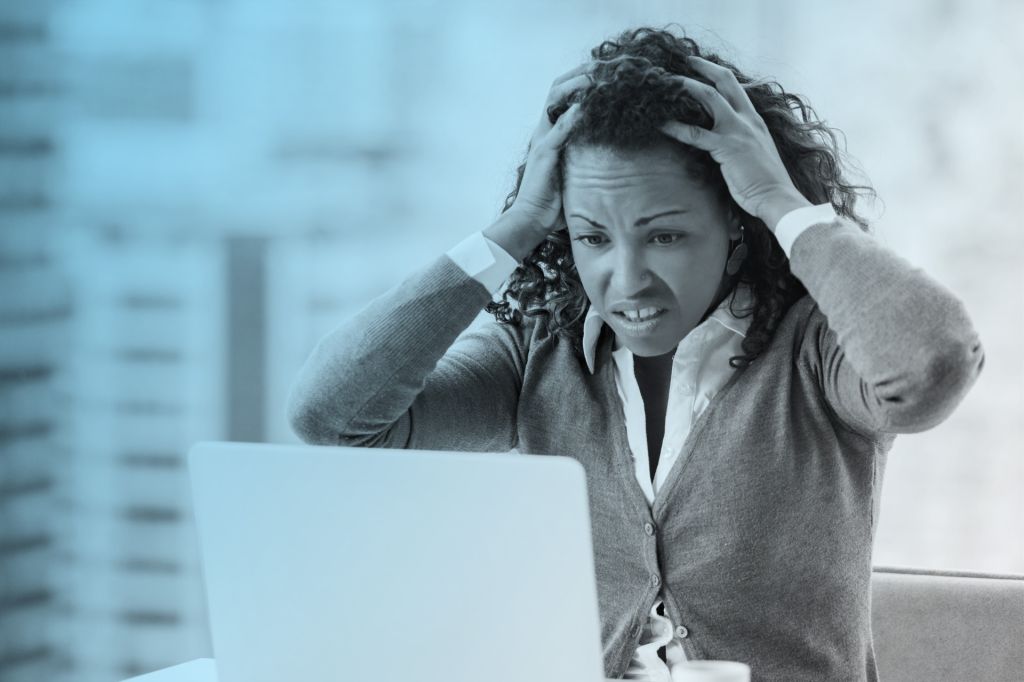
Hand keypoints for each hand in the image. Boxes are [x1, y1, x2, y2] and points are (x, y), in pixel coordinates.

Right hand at [506, 63, 589, 236]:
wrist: (531, 220)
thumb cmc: (553, 202)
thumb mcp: (573, 172)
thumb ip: (585, 156)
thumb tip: (611, 153)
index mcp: (550, 133)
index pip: (562, 95)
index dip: (581, 79)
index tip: (604, 71)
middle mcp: (544, 131)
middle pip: (558, 87)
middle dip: (582, 72)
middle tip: (606, 64)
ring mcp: (543, 139)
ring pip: (557, 98)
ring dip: (579, 83)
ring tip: (600, 74)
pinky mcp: (545, 152)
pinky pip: (560, 126)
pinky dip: (574, 113)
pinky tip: (589, 104)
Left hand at [658, 56, 811, 229]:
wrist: (776, 197)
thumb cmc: (766, 182)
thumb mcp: (757, 153)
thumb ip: (744, 140)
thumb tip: (725, 140)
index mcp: (755, 120)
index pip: (736, 88)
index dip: (717, 75)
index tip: (701, 68)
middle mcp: (748, 119)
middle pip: (725, 81)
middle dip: (703, 68)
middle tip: (684, 61)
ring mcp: (738, 131)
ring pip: (709, 98)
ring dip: (687, 87)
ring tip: (667, 84)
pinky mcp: (727, 147)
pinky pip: (696, 134)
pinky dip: (676, 128)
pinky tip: (661, 125)